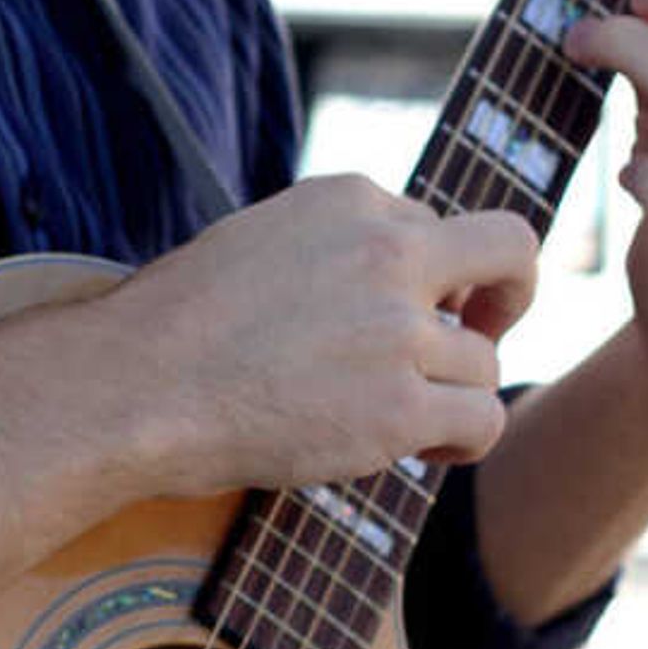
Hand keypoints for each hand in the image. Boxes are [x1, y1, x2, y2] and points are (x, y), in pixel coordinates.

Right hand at [100, 171, 539, 495]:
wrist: (134, 388)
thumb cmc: (174, 329)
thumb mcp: (258, 242)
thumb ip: (331, 251)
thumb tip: (386, 294)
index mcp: (348, 198)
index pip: (431, 225)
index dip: (430, 272)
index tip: (414, 307)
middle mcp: (387, 251)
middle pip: (508, 250)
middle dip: (513, 292)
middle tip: (485, 330)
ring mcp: (399, 330)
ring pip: (485, 361)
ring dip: (453, 393)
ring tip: (405, 420)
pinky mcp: (400, 407)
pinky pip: (483, 421)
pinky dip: (463, 442)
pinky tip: (429, 450)